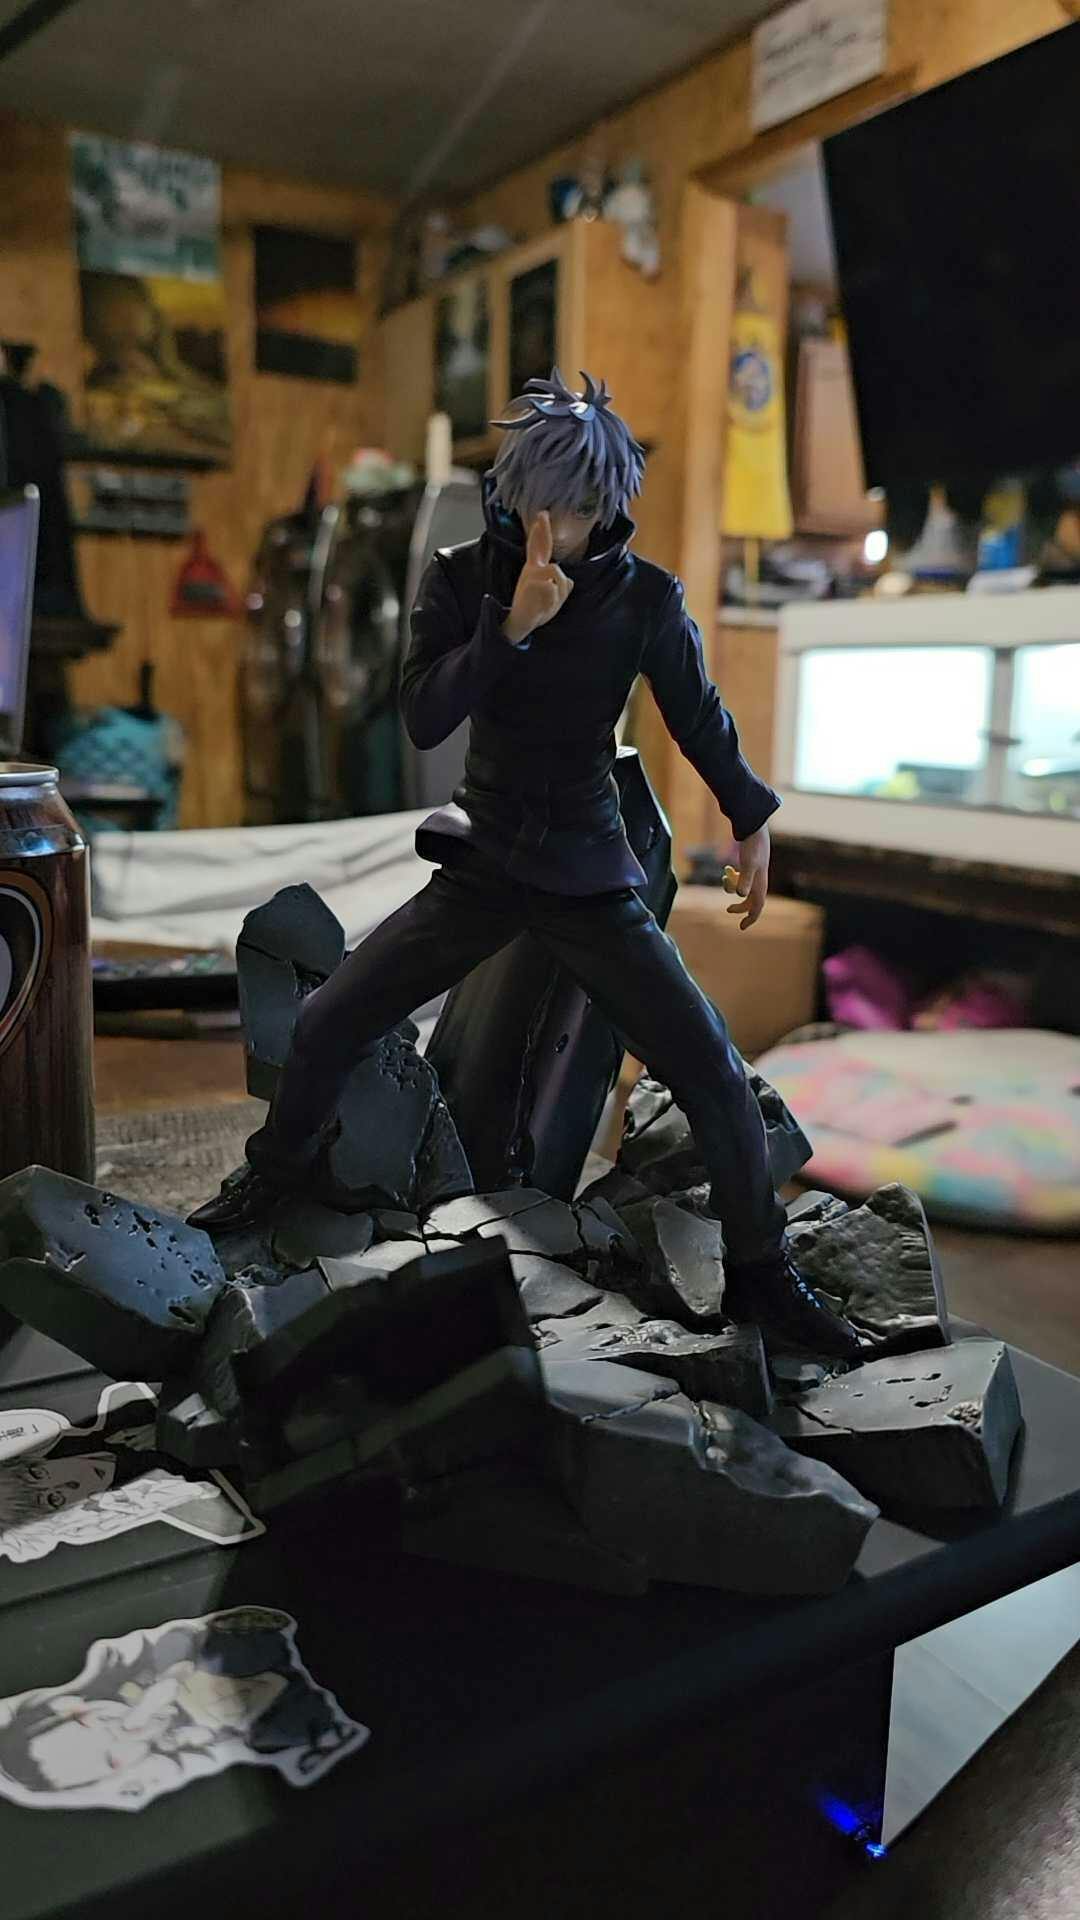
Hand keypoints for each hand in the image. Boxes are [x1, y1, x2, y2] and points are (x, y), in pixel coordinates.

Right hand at [502, 510, 572, 643]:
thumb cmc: (536, 609)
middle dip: (542, 530)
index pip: (540, 547)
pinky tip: (543, 606)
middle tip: (543, 514)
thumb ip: (560, 585)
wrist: (521, 623)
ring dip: (559, 590)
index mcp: (535, 569)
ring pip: (557, 572)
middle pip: (540, 547)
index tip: (542, 514)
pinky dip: (553, 600)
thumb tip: (570, 581)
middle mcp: (531, 569)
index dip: (541, 531)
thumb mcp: (553, 597)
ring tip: (548, 600)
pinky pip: (552, 588)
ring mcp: (530, 577)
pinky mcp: (530, 587)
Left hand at [727, 824, 769, 929]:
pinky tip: (728, 869)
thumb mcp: (748, 864)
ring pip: (743, 888)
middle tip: (728, 909)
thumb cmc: (753, 846)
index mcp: (761, 883)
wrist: (754, 828)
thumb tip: (740, 895)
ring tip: (725, 875)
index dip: (750, 918)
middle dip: (740, 906)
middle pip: (751, 900)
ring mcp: (754, 873)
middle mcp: (759, 880)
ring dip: (732, 886)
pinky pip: (740, 878)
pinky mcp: (749, 865)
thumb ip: (745, 879)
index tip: (741, 927)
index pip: (758, 906)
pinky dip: (733, 877)